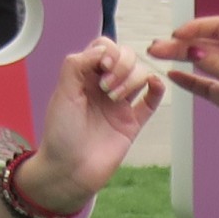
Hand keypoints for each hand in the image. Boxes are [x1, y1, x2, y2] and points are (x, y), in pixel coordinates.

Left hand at [27, 39, 172, 207]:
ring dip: (132, 79)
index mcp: (84, 76)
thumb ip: (78, 65)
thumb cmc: (60, 134)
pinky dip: (158, 88)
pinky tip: (154, 86)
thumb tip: (102, 49)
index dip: (108, 50)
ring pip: (140, 75)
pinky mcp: (132, 122)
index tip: (103, 65)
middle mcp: (103, 86)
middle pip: (126, 57)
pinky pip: (152, 100)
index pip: (104, 48)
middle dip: (122, 65)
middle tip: (106, 86)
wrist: (69, 170)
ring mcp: (120, 104)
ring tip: (114, 98)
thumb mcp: (63, 92)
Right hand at [151, 19, 218, 168]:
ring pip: (202, 65)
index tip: (176, 35)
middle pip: (205, 45)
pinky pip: (204, 87)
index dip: (195, 28)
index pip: (218, 28)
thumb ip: (218, 64)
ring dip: (181, 60)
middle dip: (180, 45)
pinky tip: (173, 76)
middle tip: (156, 48)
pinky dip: (189, 81)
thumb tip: (192, 51)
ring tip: (158, 56)